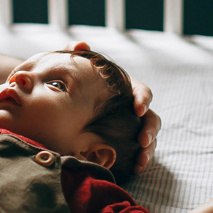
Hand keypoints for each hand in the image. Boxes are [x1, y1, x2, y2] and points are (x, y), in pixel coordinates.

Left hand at [66, 40, 159, 173]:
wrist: (61, 106)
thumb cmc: (70, 84)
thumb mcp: (71, 69)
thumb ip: (74, 54)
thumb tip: (81, 45)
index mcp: (124, 89)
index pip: (141, 91)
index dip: (143, 99)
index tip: (137, 109)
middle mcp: (131, 109)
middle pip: (151, 117)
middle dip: (150, 129)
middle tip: (141, 140)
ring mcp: (130, 127)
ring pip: (148, 137)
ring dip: (149, 148)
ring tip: (141, 159)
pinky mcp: (125, 143)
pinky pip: (138, 151)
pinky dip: (140, 158)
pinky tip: (136, 167)